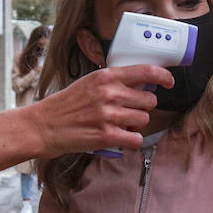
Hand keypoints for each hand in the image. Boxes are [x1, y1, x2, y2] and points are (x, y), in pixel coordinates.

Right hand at [28, 64, 173, 157]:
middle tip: (128, 111)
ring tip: (118, 125)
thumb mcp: (88, 83)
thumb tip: (141, 85)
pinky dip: (131, 141)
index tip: (169, 82)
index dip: (164, 76)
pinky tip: (120, 138)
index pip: (146, 71)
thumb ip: (113, 83)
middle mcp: (109, 93)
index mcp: (105, 76)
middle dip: (143, 107)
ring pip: (143, 120)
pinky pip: (135, 139)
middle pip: (149, 100)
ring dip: (135, 125)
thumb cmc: (64, 105)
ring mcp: (108, 115)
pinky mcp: (106, 136)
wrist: (42, 125)